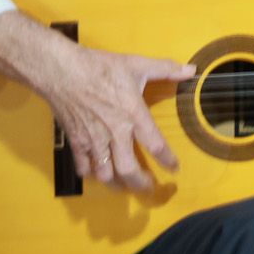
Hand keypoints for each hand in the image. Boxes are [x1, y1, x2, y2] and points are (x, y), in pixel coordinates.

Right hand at [34, 39, 193, 191]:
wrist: (61, 71)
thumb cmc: (101, 67)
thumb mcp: (137, 64)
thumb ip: (166, 69)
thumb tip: (192, 70)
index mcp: (133, 115)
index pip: (155, 144)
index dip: (167, 159)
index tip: (175, 169)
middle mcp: (115, 132)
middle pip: (128, 169)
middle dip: (140, 183)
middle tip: (149, 189)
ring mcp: (93, 139)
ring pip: (104, 173)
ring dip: (116, 183)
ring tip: (125, 185)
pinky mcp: (75, 141)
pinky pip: (83, 166)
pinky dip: (91, 174)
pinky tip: (98, 173)